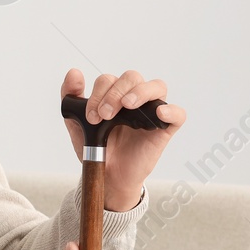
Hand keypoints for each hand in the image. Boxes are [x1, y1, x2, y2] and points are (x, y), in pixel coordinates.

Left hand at [60, 68, 184, 210]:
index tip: (91, 116)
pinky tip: (159, 113)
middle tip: (104, 114)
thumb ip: (71, 97)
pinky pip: (178, 114)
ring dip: (140, 92)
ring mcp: (151, 112)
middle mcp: (135, 99)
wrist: (108, 176)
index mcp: (114, 94)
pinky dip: (171, 110)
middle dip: (115, 92)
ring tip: (127, 106)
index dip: (99, 93)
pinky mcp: (164, 129)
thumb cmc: (98, 148)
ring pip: (157, 86)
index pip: (110, 80)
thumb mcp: (77, 123)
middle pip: (132, 77)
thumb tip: (74, 73)